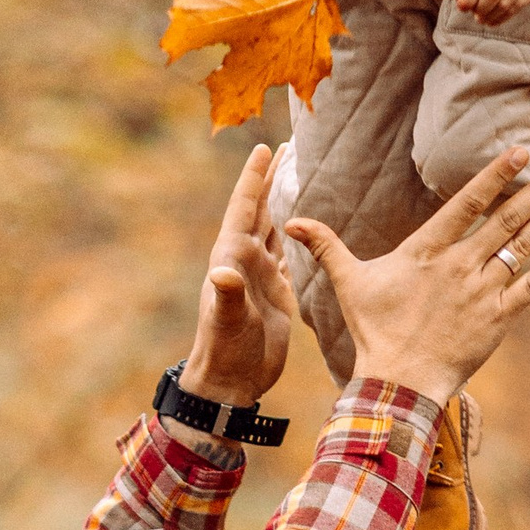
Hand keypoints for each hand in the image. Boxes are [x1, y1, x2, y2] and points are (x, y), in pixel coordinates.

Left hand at [178, 143, 295, 412]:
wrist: (231, 381)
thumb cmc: (226, 351)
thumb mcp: (227, 322)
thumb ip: (227, 297)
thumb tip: (222, 274)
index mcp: (232, 258)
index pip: (244, 208)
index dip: (253, 178)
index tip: (264, 148)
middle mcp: (245, 260)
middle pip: (261, 209)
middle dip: (273, 179)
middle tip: (290, 148)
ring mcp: (261, 275)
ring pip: (275, 227)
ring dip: (285, 201)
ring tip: (300, 175)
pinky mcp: (276, 292)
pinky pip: (287, 253)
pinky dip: (297, 234)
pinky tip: (306, 223)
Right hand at [286, 150, 529, 402]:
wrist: (399, 380)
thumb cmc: (374, 331)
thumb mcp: (349, 283)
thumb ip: (326, 246)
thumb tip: (291, 221)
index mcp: (426, 251)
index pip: (466, 204)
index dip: (494, 176)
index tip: (520, 153)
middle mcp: (459, 266)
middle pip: (503, 221)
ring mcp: (481, 292)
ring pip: (521, 248)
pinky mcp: (497, 319)